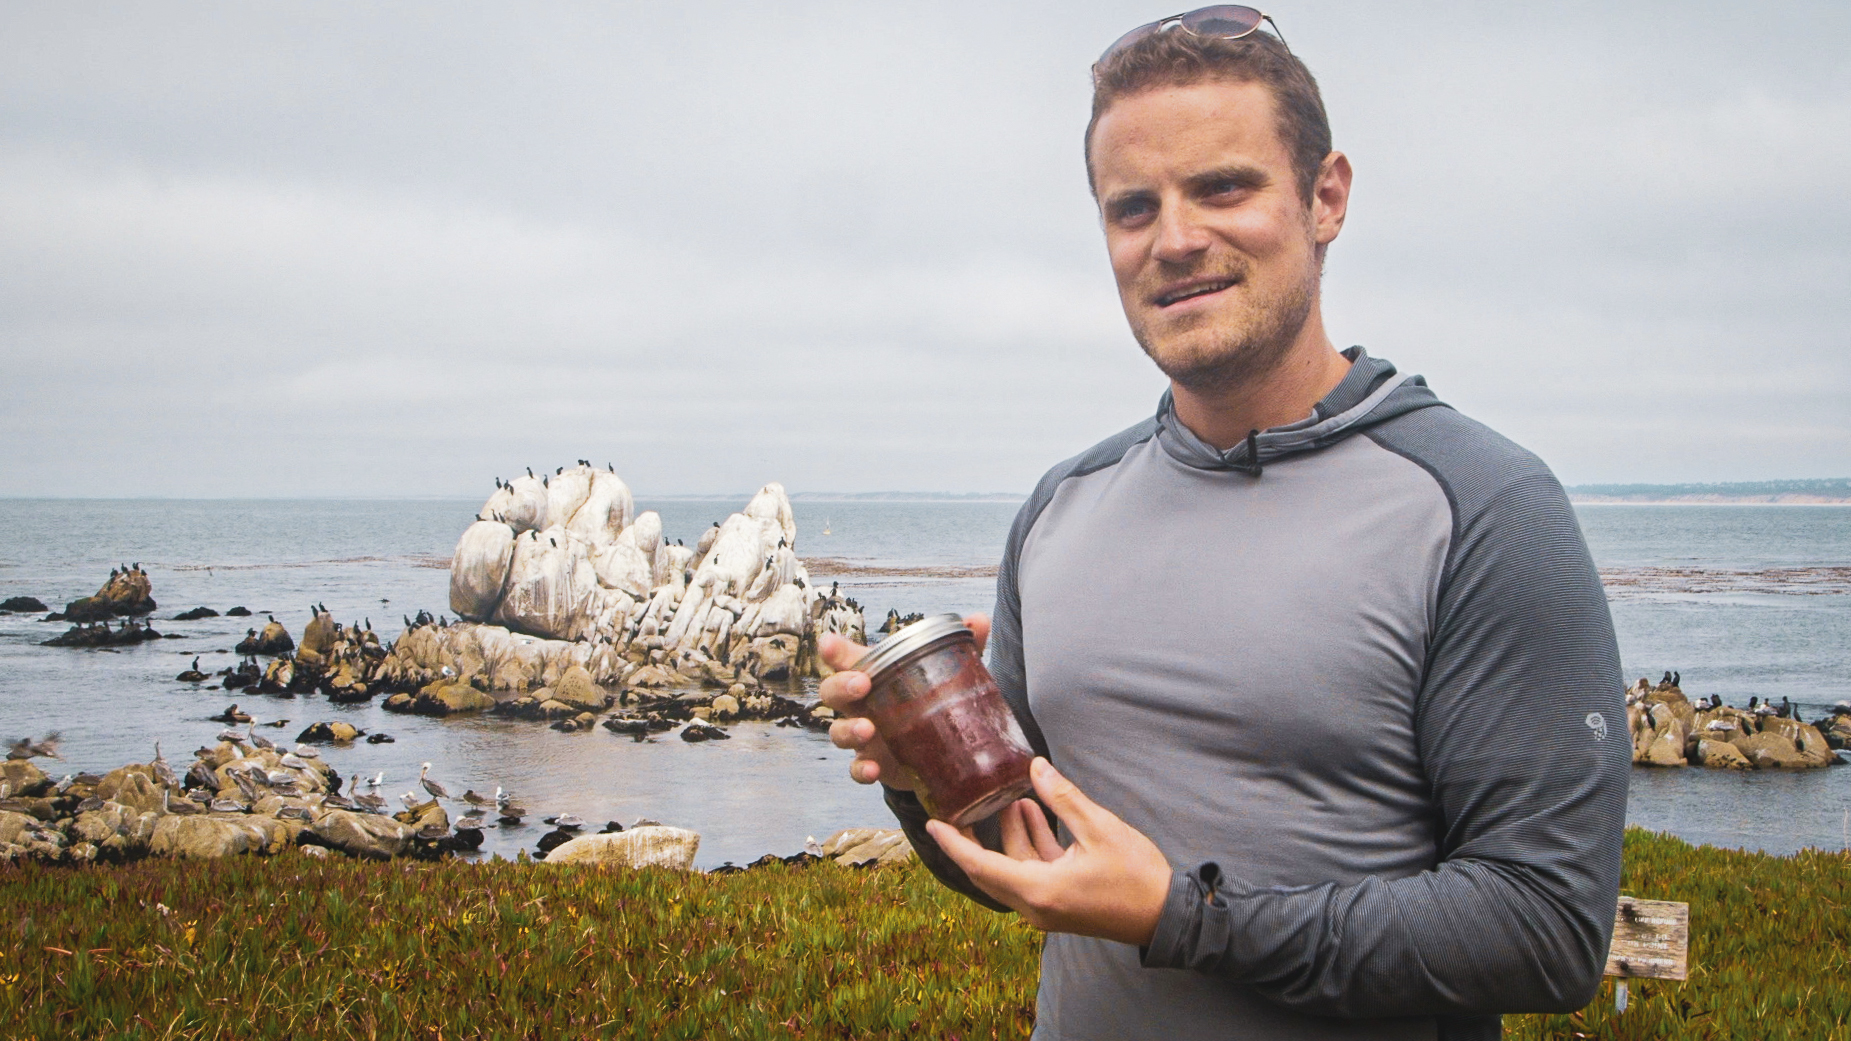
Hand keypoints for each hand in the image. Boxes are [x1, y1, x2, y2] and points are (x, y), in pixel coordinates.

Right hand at [819, 613, 990, 790]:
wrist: (939, 749)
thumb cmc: (930, 700)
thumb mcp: (945, 675)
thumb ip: (960, 649)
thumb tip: (978, 620)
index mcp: (873, 677)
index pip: (846, 659)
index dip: (834, 650)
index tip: (829, 644)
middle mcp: (861, 705)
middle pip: (832, 692)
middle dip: (841, 686)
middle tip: (861, 684)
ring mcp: (864, 737)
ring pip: (838, 732)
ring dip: (849, 729)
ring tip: (868, 730)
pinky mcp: (874, 764)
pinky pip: (856, 770)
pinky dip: (861, 770)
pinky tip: (873, 770)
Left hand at [927, 757, 1171, 946]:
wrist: (1166, 916)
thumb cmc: (1137, 877)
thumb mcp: (1100, 828)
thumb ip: (1063, 797)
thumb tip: (1036, 767)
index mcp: (1038, 890)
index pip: (979, 865)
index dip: (952, 843)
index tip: (931, 823)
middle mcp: (1035, 905)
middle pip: (989, 870)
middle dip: (975, 836)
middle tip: (961, 806)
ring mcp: (1047, 908)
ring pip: (1013, 868)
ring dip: (1010, 834)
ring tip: (1011, 798)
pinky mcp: (1060, 904)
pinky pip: (1033, 873)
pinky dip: (1030, 845)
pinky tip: (1033, 813)